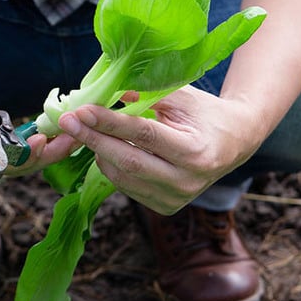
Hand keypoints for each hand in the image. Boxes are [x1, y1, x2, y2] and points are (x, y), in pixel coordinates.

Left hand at [56, 86, 268, 213]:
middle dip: (93, 139)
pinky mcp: (166, 207)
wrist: (233, 143)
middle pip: (129, 161)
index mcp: (195, 151)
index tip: (81, 110)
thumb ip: (145, 94)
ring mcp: (176, 198)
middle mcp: (187, 180)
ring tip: (90, 130)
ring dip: (99, 152)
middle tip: (67, 121)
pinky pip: (127, 187)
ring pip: (123, 177)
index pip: (144, 135)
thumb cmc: (204, 113)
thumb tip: (105, 93)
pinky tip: (107, 148)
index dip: (110, 122)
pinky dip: (111, 166)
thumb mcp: (181, 96)